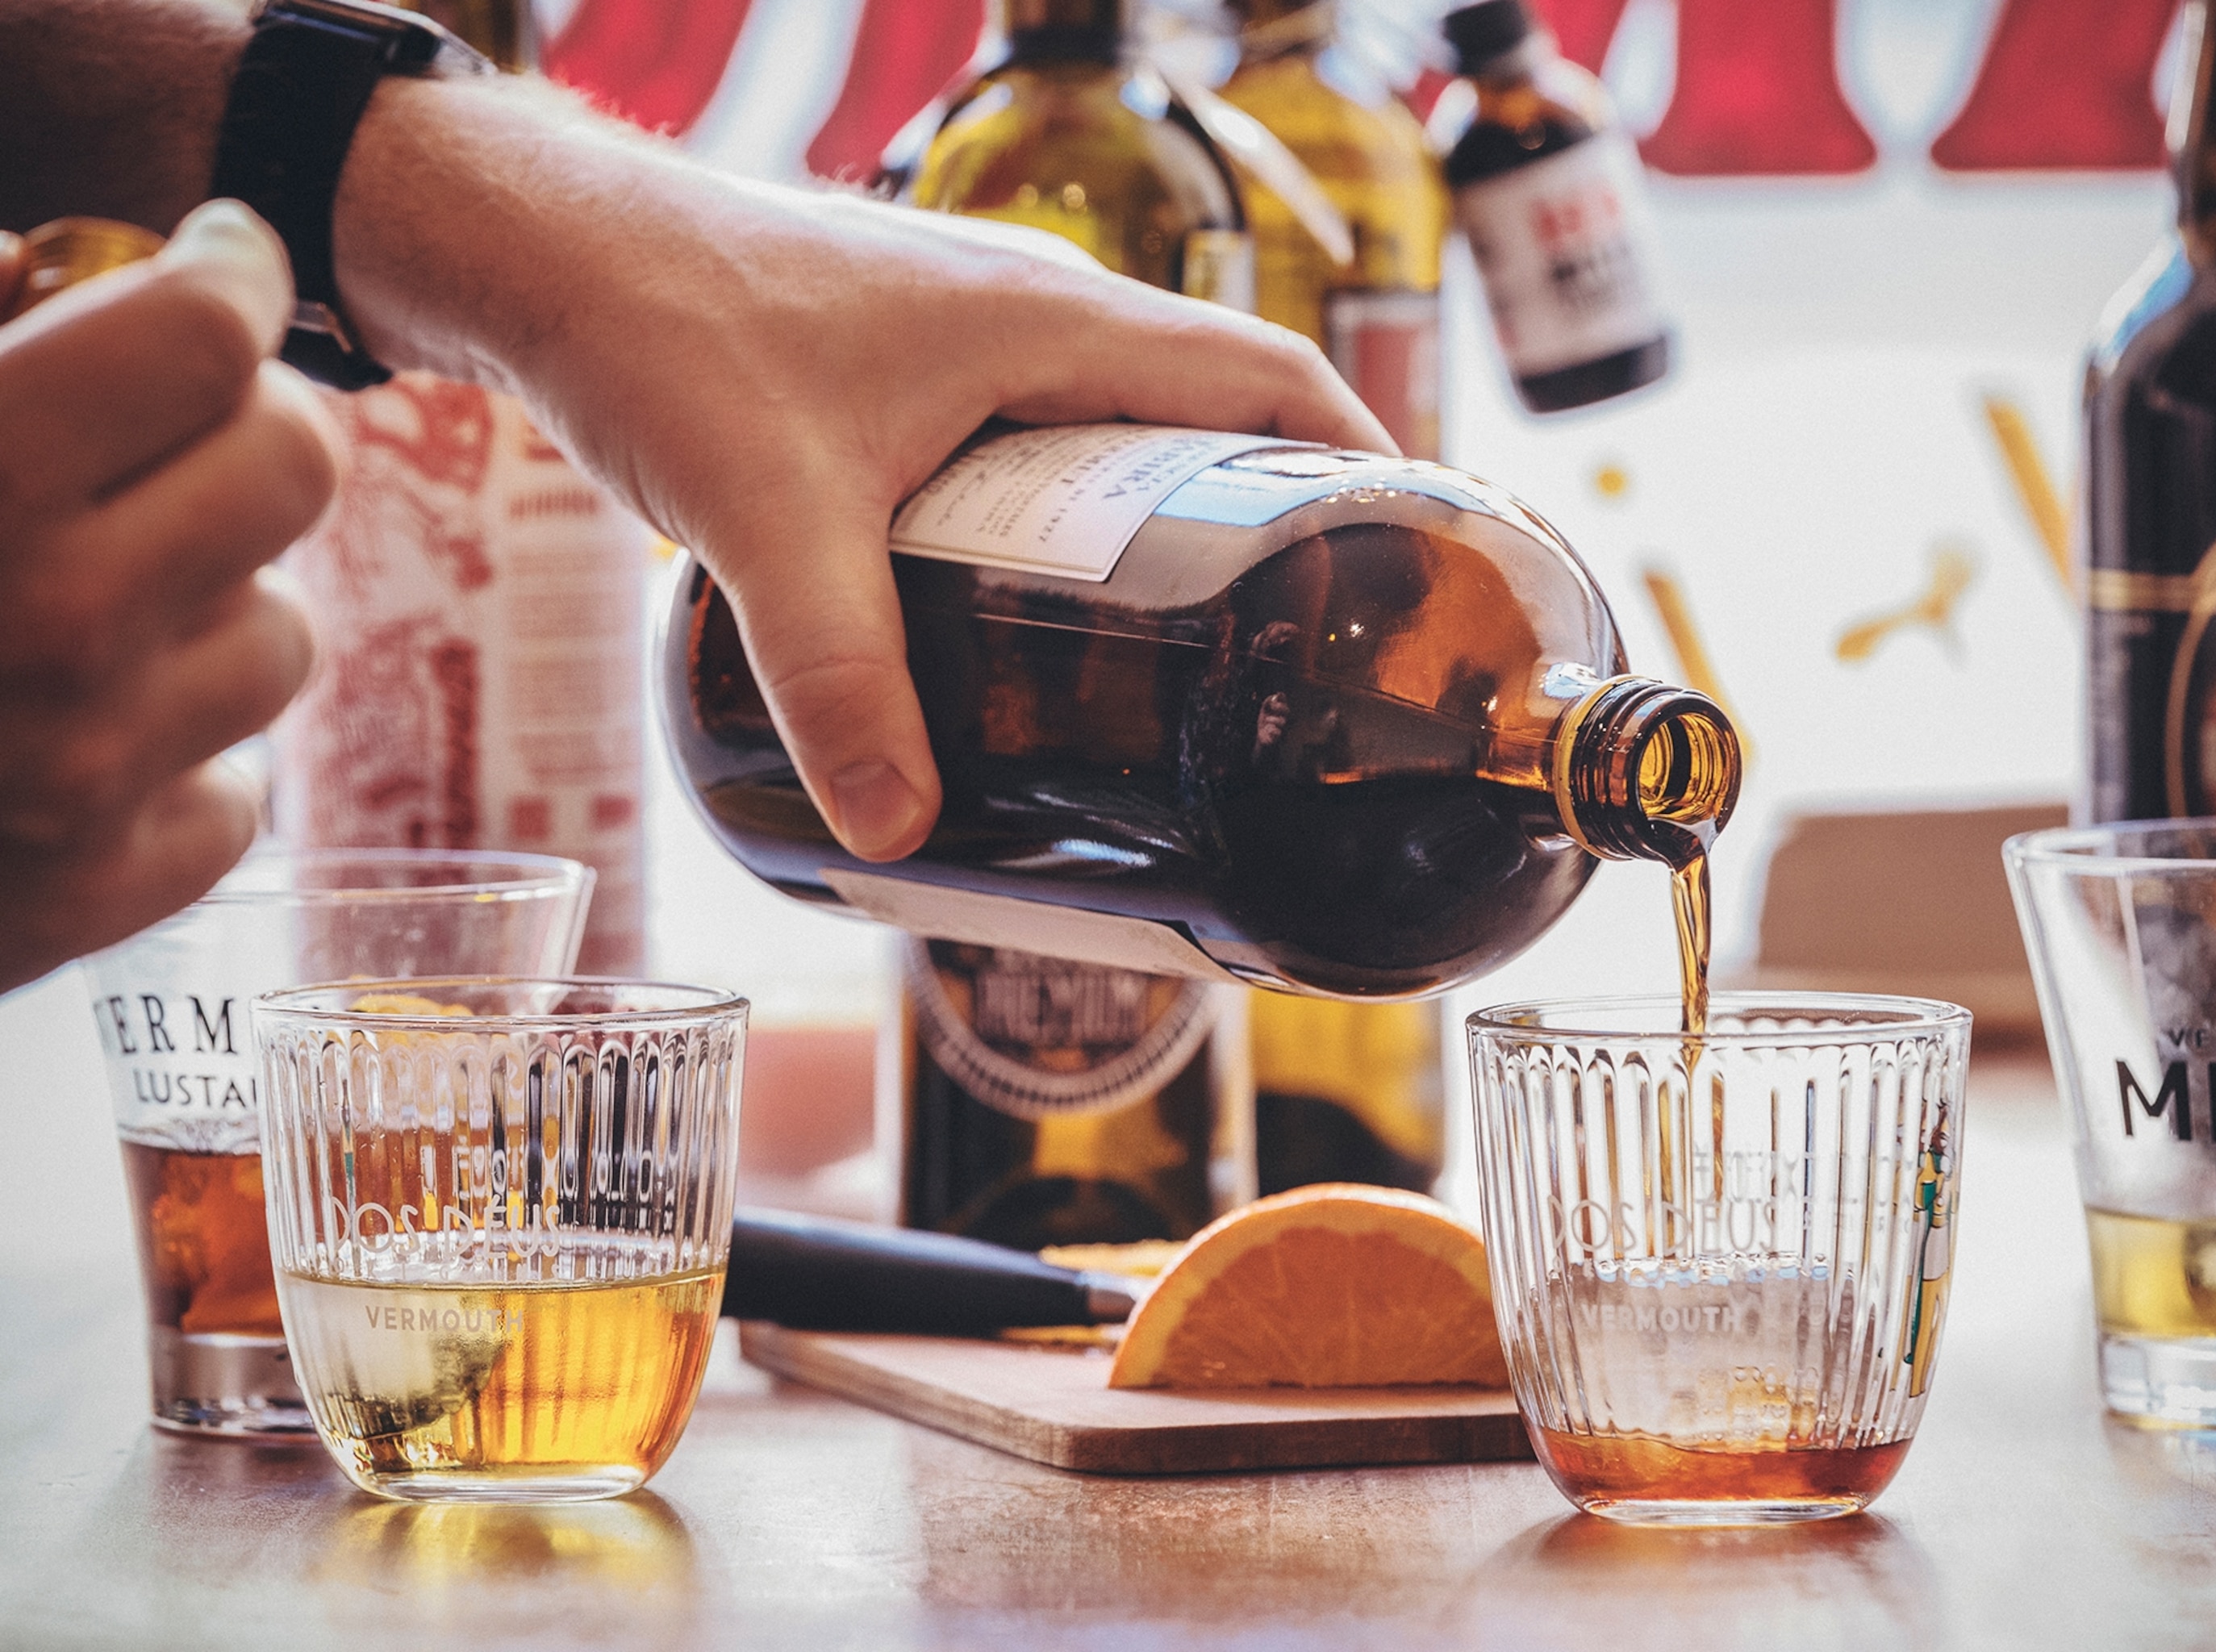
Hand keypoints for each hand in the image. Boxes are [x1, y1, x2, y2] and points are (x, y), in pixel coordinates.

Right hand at [0, 202, 331, 991]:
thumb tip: (41, 264)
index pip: (206, 337)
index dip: (227, 273)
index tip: (218, 261)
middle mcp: (55, 626)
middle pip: (293, 469)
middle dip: (249, 425)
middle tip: (193, 419)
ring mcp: (86, 777)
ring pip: (278, 634)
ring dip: (211, 604)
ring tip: (94, 597)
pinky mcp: (91, 894)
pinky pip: (229, 796)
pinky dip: (168, 761)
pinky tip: (74, 737)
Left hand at [335, 83, 1391, 863]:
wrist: (543, 252)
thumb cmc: (664, 331)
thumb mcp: (767, 521)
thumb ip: (837, 678)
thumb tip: (904, 831)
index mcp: (1051, 322)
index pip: (1264, 377)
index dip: (1358, 463)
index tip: (1409, 561)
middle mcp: (1032, 315)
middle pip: (1212, 414)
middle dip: (1273, 525)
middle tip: (1297, 655)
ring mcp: (972, 336)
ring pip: (1122, 431)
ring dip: (1172, 526)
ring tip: (1197, 659)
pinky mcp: (911, 367)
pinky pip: (1043, 441)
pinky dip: (1081, 518)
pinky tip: (1049, 616)